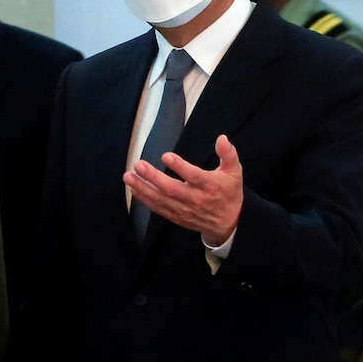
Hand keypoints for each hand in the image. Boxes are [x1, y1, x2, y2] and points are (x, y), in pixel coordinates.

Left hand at [123, 134, 242, 244]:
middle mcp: (196, 199)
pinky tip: (133, 189)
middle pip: (172, 189)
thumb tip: (222, 138)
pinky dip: (144, 199)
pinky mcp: (176, 216)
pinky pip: (158, 208)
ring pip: (161, 199)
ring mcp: (184, 210)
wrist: (230, 223)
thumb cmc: (229, 193)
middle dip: (153, 177)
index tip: (166, 156)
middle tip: (139, 165)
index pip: (194, 176)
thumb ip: (228, 154)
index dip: (180, 167)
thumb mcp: (234, 172)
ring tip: (128, 176)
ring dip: (143, 188)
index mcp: (210, 186)